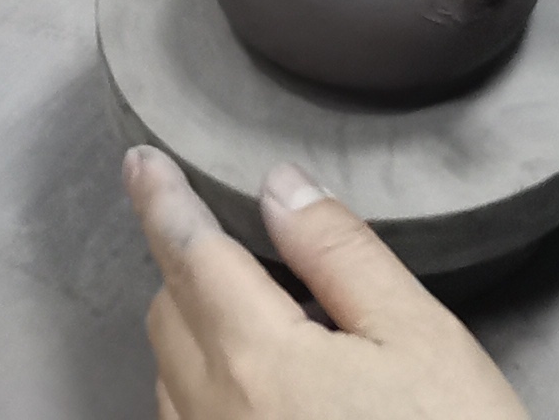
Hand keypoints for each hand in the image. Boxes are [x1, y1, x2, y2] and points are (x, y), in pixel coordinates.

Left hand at [129, 151, 526, 419]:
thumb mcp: (418, 337)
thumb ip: (341, 254)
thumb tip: (281, 189)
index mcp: (259, 360)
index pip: (190, 255)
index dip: (161, 201)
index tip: (140, 163)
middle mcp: (217, 418)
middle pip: (170, 316)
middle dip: (185, 263)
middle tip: (226, 235)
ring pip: (172, 378)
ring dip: (194, 330)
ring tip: (253, 310)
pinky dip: (205, 391)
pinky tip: (262, 390)